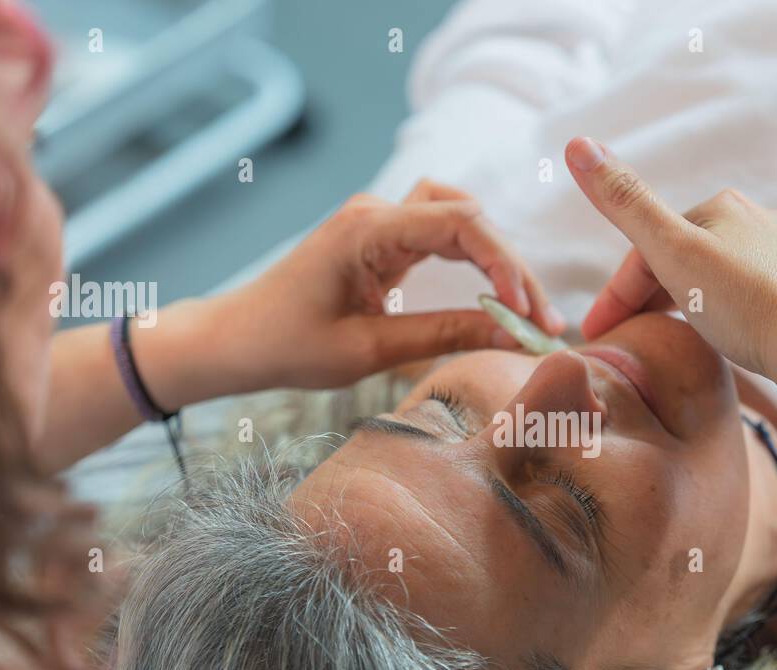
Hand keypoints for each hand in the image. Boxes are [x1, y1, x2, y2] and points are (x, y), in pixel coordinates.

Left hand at [219, 179, 564, 390]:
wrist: (234, 340)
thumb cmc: (289, 346)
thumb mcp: (371, 349)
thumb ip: (445, 334)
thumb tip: (513, 335)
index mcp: (368, 230)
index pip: (461, 224)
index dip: (505, 266)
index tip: (528, 314)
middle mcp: (375, 213)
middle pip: (468, 216)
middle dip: (511, 267)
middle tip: (542, 322)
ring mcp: (376, 221)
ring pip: (458, 217)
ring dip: (495, 258)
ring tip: (523, 307)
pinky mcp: (378, 238)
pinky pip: (438, 232)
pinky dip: (472, 258)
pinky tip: (492, 293)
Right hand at [564, 137, 776, 391]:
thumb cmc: (743, 305)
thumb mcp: (671, 253)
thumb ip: (625, 203)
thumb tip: (576, 143)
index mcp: (721, 208)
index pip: (652, 248)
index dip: (619, 291)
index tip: (599, 333)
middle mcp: (765, 220)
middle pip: (697, 257)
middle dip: (665, 293)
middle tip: (641, 340)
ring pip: (751, 264)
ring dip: (723, 288)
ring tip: (705, 330)